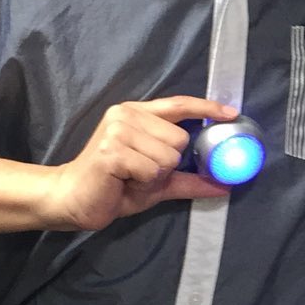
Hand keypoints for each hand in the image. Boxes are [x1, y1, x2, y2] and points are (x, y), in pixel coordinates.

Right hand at [39, 97, 235, 231]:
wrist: (72, 199)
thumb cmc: (114, 186)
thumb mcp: (157, 182)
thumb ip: (188, 179)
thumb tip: (224, 184)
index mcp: (137, 114)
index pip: (179, 105)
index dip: (207, 108)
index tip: (232, 114)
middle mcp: (127, 114)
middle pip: (181, 139)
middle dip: (168, 165)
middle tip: (140, 173)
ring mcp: (118, 130)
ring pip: (169, 156)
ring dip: (154, 177)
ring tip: (130, 178)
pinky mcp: (112, 150)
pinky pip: (152, 170)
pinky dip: (143, 184)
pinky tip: (123, 182)